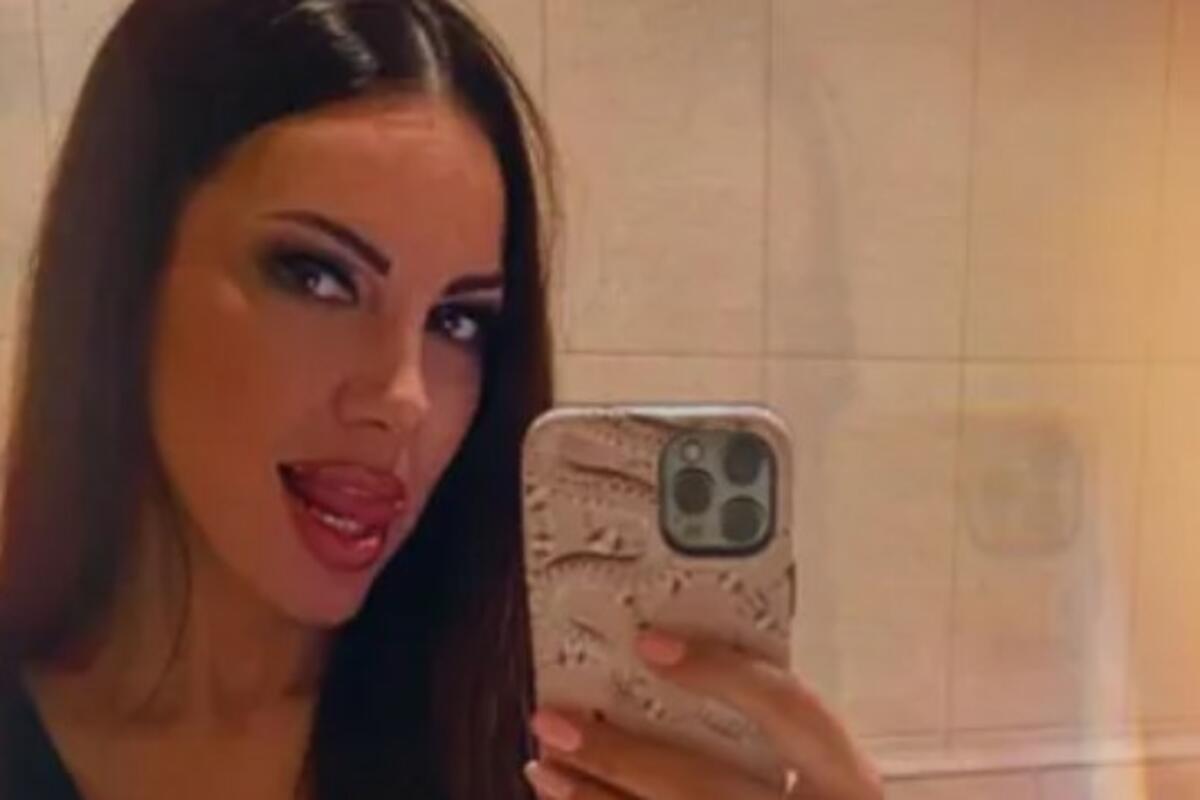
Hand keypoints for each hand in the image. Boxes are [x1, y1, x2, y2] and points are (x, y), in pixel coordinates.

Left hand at [524, 631, 881, 799]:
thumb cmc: (820, 793)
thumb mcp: (819, 760)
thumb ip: (767, 717)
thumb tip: (666, 656)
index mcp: (845, 778)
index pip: (788, 709)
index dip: (720, 672)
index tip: (650, 643)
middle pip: (702, 787)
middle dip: (620, 756)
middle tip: (558, 722)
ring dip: (594, 799)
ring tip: (544, 766)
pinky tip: (571, 798)